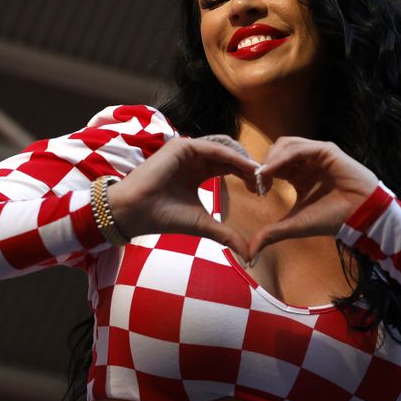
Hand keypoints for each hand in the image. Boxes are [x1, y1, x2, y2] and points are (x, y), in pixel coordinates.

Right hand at [107, 137, 259, 259]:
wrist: (136, 214)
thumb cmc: (165, 218)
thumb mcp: (204, 224)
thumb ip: (227, 234)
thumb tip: (248, 254)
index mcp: (197, 172)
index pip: (229, 167)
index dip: (247, 176)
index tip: (262, 191)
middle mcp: (193, 158)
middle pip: (230, 156)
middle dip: (249, 168)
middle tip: (265, 184)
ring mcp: (187, 150)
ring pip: (225, 149)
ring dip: (244, 161)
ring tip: (259, 176)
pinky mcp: (181, 146)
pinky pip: (214, 148)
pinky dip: (232, 157)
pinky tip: (246, 168)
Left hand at [247, 137, 379, 258]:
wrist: (359, 216)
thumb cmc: (332, 218)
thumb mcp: (295, 224)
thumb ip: (272, 233)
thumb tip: (250, 252)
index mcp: (299, 176)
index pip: (273, 166)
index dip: (260, 174)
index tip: (253, 189)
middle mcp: (307, 162)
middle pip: (276, 151)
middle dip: (263, 164)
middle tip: (255, 181)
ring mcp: (316, 154)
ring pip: (286, 145)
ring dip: (271, 158)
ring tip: (262, 175)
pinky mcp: (326, 150)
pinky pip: (299, 148)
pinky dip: (283, 156)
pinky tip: (272, 169)